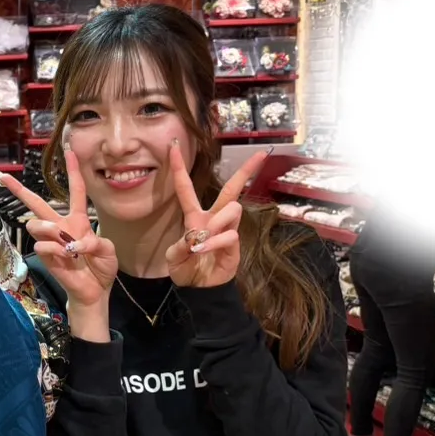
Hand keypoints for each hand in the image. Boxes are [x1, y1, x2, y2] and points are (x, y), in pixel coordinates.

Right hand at [0, 146, 117, 309]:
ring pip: (35, 223)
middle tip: (3, 176)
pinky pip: (42, 245)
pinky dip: (57, 250)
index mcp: (78, 220)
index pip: (75, 190)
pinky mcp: (45, 256)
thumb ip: (95, 242)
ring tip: (62, 239)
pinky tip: (68, 256)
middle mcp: (61, 227)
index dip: (73, 171)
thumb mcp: (108, 251)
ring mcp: (51, 241)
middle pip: (37, 202)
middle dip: (19, 189)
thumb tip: (74, 243)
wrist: (94, 291)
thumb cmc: (101, 268)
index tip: (69, 151)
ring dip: (47, 228)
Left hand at [164, 142, 267, 287]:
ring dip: (216, 221)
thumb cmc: (185, 269)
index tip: (173, 146)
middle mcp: (212, 218)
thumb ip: (179, 246)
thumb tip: (195, 237)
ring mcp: (226, 229)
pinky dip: (214, 242)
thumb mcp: (173, 258)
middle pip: (230, 189)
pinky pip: (229, 233)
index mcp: (193, 216)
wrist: (199, 289)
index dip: (179, 168)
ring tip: (202, 240)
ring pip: (231, 208)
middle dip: (246, 171)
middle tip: (261, 155)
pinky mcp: (235, 243)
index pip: (185, 188)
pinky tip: (203, 251)